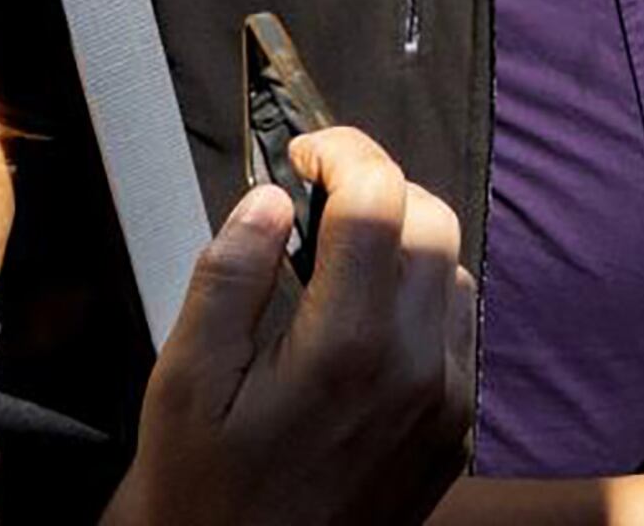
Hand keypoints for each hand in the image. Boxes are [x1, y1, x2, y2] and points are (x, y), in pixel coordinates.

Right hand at [101, 128, 474, 525]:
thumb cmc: (200, 493)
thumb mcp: (184, 381)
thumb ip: (229, 276)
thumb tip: (269, 200)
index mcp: (347, 347)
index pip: (378, 198)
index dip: (343, 151)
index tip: (307, 152)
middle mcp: (416, 371)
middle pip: (432, 221)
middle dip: (378, 190)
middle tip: (320, 201)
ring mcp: (445, 406)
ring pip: (454, 273)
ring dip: (405, 246)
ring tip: (338, 265)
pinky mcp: (453, 434)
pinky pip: (459, 336)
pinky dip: (421, 305)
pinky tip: (365, 325)